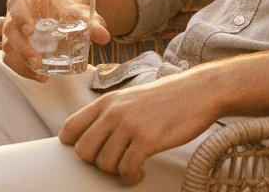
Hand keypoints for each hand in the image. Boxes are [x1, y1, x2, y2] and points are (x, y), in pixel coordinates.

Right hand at [1, 0, 109, 83]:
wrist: (57, 16)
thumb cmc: (63, 10)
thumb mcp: (77, 13)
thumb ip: (92, 22)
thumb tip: (105, 37)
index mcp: (25, 0)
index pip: (16, 5)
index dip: (20, 17)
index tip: (30, 30)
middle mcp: (13, 17)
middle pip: (11, 32)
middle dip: (23, 49)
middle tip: (38, 61)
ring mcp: (11, 35)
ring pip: (10, 50)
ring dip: (22, 64)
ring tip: (42, 74)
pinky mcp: (12, 50)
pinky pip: (12, 63)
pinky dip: (24, 71)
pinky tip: (41, 77)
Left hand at [59, 69, 219, 184]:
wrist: (200, 91)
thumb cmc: (168, 98)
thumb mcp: (131, 99)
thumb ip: (110, 114)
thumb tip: (91, 139)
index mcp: (107, 101)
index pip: (69, 128)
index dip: (73, 147)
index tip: (91, 153)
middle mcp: (114, 111)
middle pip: (83, 151)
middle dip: (97, 163)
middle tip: (115, 160)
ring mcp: (130, 125)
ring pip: (104, 164)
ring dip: (117, 171)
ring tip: (132, 165)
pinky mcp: (148, 139)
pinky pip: (126, 170)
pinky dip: (132, 177)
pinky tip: (141, 171)